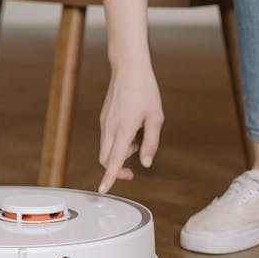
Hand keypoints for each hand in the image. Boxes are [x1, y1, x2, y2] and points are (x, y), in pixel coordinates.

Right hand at [97, 63, 163, 193]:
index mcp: (124, 129)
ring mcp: (105, 122)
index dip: (108, 178)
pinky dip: (117, 143)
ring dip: (119, 154)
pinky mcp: (105, 117)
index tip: (102, 190)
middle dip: (115, 169)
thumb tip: (146, 163)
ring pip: (105, 148)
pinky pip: (107, 138)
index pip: (112, 160)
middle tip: (132, 171)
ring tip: (138, 144)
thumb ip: (151, 143)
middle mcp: (110, 128)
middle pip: (105, 159)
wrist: (129, 68)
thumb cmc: (145, 90)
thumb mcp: (156, 118)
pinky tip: (132, 133)